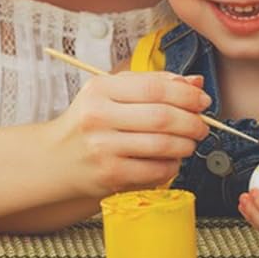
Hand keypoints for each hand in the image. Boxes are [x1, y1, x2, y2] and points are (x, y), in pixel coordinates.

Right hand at [46, 71, 210, 199]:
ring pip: (162, 145)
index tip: (204, 100)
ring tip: (189, 143)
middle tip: (202, 126)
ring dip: (186, 145)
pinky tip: (171, 160)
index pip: (156, 88)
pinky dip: (172, 165)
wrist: (54, 159)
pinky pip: (155, 170)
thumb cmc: (91, 122)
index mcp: (100, 89)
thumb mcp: (114, 93)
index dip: (187, 94)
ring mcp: (102, 147)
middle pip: (162, 117)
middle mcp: (98, 116)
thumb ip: (154, 83)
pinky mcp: (109, 175)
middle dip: (193, 122)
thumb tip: (196, 82)